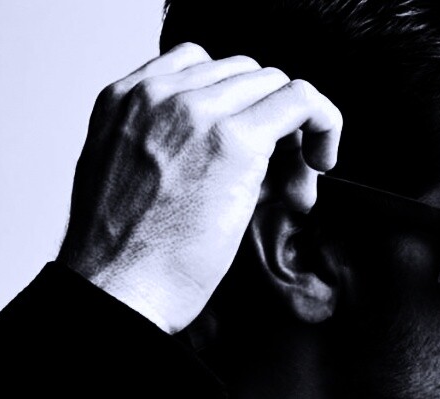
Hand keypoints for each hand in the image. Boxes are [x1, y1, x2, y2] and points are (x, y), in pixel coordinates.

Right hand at [59, 43, 341, 333]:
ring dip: (294, 131)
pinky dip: (324, 123)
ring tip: (291, 189)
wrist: (115, 291)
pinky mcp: (236, 140)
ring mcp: (197, 110)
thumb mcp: (125, 179)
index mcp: (123, 98)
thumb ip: (164, 147)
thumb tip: (232, 151)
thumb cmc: (123, 259)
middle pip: (243, 74)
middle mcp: (158, 92)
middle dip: (266, 120)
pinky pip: (302, 100)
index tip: (247, 148)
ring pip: (274, 83)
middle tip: (278, 180)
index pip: (200, 66)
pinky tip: (321, 162)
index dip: (234, 105)